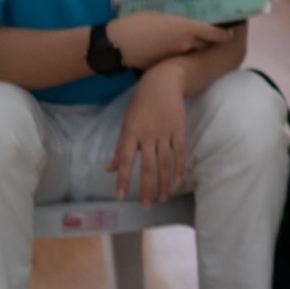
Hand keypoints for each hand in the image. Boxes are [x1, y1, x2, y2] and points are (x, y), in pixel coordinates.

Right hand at [108, 11, 233, 70]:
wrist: (117, 45)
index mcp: (186, 28)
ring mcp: (177, 57)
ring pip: (192, 53)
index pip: (213, 33)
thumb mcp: (160, 15)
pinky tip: (174, 53)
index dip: (224, 33)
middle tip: (212, 35)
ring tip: (190, 43)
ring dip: (194, 49)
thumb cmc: (137, 23)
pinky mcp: (166, 66)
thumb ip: (177, 20)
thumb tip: (185, 23)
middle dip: (209, 41)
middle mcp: (186, 44)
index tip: (232, 32)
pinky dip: (180, 57)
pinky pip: (178, 60)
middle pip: (205, 44)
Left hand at [108, 62, 187, 206]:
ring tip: (162, 198)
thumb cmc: (141, 104)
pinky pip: (179, 153)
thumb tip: (110, 169)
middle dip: (147, 188)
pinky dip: (178, 168)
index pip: (126, 159)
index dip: (123, 178)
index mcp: (131, 132)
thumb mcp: (126, 123)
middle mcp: (148, 134)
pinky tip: (177, 182)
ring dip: (163, 183)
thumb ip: (120, 148)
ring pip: (165, 163)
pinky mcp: (179, 130)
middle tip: (146, 206)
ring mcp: (165, 133)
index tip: (121, 196)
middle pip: (148, 166)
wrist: (164, 82)